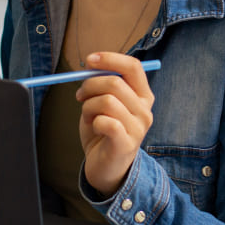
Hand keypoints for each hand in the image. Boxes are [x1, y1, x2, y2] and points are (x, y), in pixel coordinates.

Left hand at [76, 52, 154, 197]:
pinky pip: (105, 121)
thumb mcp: (104, 101)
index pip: (133, 67)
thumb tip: (91, 63)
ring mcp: (138, 128)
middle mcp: (145, 110)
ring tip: (87, 116)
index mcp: (142, 95)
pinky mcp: (126, 144)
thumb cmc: (103, 129)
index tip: (89, 60)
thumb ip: (103, 83)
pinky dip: (93, 121)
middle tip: (80, 95)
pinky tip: (94, 128)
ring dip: (88, 106)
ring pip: (107, 101)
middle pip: (115, 82)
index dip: (110, 59)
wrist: (105, 166)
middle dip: (89, 85)